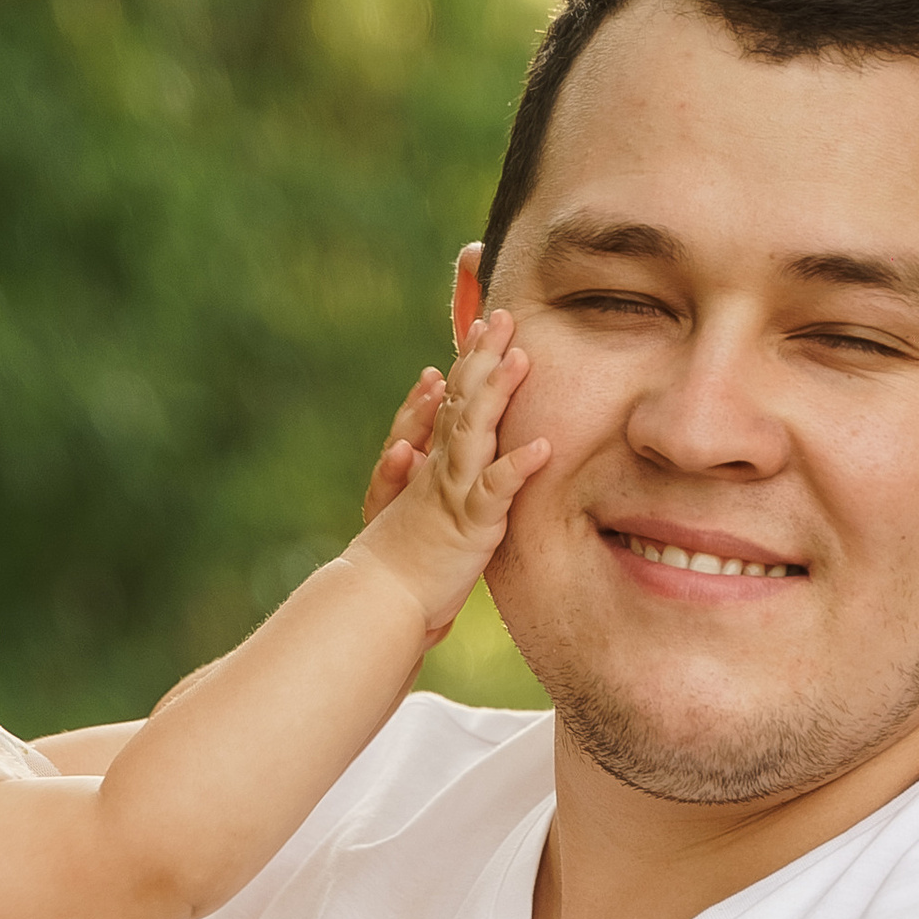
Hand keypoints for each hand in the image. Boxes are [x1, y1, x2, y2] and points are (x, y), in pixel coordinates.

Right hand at [350, 315, 550, 641]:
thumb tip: (422, 447)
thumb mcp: (419, 513)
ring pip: (475, 432)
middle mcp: (439, 468)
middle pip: (461, 400)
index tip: (484, 327)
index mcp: (431, 464)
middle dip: (482, 357)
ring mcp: (452, 491)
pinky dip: (517, 466)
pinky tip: (544, 447)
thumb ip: (424, 480)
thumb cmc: (401, 564)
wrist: (375, 601)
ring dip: (498, 393)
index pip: (450, 401)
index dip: (468, 363)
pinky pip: (494, 490)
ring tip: (521, 358)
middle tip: (502, 317)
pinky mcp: (468, 523)